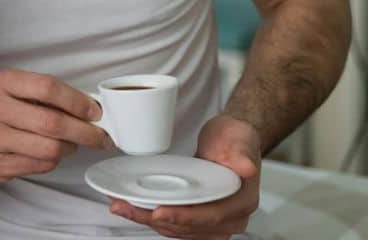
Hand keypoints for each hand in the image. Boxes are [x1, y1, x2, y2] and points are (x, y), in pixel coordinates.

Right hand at [0, 69, 110, 184]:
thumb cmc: (0, 111)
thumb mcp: (16, 91)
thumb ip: (49, 96)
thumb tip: (92, 109)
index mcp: (3, 82)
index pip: (48, 87)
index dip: (78, 101)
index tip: (96, 112)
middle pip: (53, 122)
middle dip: (85, 132)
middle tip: (101, 137)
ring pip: (50, 148)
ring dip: (70, 148)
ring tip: (71, 144)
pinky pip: (41, 165)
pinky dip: (54, 161)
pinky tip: (50, 154)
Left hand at [110, 114, 261, 238]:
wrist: (231, 139)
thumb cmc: (234, 138)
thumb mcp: (239, 139)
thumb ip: (241, 153)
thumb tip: (246, 167)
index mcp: (242, 203)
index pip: (210, 217)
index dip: (183, 217)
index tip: (158, 212)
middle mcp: (230, 218)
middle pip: (189, 228)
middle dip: (154, 220)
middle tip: (124, 207)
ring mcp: (214, 221)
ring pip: (178, 230)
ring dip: (147, 221)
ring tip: (121, 206)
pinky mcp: (198, 217)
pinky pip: (174, 224)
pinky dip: (153, 218)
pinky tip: (132, 207)